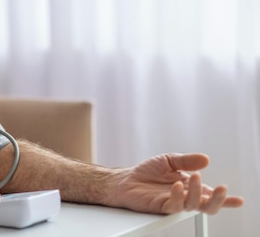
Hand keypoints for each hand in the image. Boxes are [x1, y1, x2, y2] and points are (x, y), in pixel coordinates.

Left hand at [111, 153, 243, 213]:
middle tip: (220, 189)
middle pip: (208, 206)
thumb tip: (206, 159)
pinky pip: (175, 205)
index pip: (210, 195)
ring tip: (194, 177)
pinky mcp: (162, 206)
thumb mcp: (169, 160)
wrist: (126, 179)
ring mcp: (175, 203)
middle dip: (218, 200)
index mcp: (191, 187)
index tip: (239, 200)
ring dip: (197, 192)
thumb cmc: (147, 172)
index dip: (226, 200)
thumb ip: (187, 161)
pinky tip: (177, 185)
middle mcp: (185, 197)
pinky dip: (179, 195)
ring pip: (194, 205)